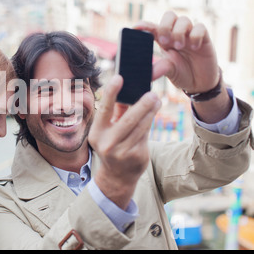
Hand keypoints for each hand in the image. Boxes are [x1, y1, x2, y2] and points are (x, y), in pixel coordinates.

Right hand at [88, 75, 161, 209]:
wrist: (117, 176)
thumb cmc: (112, 145)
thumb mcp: (108, 130)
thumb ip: (116, 112)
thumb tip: (127, 89)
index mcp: (97, 133)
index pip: (104, 110)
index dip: (111, 93)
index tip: (119, 77)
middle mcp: (108, 143)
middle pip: (128, 119)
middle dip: (142, 105)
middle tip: (151, 93)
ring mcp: (123, 152)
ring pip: (141, 126)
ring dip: (151, 111)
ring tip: (156, 100)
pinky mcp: (137, 157)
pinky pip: (146, 135)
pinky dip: (150, 122)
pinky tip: (154, 113)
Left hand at [135, 11, 232, 122]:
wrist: (199, 82)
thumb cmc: (181, 73)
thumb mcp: (169, 71)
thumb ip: (159, 69)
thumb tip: (149, 74)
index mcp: (163, 39)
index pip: (152, 27)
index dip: (144, 24)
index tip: (135, 28)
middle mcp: (175, 33)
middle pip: (169, 16)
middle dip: (165, 26)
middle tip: (164, 41)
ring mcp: (190, 34)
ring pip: (183, 19)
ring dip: (179, 31)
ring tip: (178, 46)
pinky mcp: (204, 38)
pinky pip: (200, 27)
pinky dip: (195, 35)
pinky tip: (194, 47)